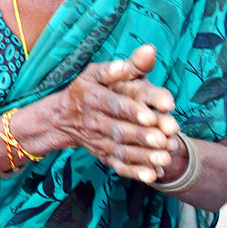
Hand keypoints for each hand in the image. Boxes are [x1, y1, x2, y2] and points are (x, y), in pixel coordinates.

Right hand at [58, 45, 179, 183]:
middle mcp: (94, 120)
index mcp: (93, 97)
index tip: (152, 115)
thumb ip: (119, 66)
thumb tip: (147, 52)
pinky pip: (118, 166)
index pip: (114, 104)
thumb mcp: (95, 73)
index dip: (132, 111)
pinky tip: (152, 175)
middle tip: (165, 139)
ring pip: (120, 150)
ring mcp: (97, 140)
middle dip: (142, 136)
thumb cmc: (86, 90)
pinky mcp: (102, 155)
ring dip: (143, 156)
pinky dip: (134, 172)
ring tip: (164, 157)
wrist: (61, 118)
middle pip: (118, 130)